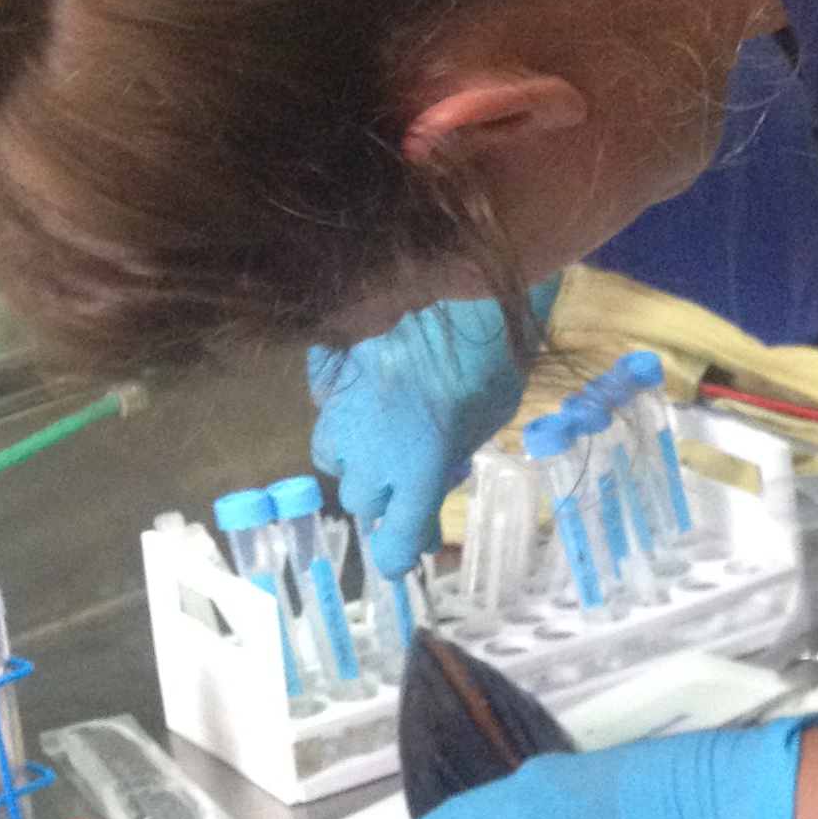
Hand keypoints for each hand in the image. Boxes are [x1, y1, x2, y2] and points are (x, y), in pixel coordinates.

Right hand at [307, 284, 556, 585]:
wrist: (456, 264)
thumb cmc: (493, 344)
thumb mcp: (491, 412)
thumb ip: (456, 450)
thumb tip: (440, 467)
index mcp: (418, 467)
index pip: (393, 539)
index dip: (399, 553)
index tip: (407, 553)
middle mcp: (369, 445)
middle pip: (361, 500)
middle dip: (386, 499)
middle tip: (411, 484)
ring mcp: (340, 402)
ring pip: (331, 455)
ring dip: (357, 458)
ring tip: (383, 439)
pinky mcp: (325, 362)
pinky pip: (324, 401)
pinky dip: (342, 406)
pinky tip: (367, 388)